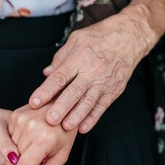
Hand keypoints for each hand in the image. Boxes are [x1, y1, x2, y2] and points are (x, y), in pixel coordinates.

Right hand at [5, 104, 76, 164]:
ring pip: (10, 151)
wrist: (63, 106)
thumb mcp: (61, 156)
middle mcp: (31, 128)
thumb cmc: (65, 130)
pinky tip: (17, 154)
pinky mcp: (15, 115)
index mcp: (44, 139)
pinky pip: (9, 139)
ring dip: (11, 164)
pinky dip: (12, 149)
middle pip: (14, 160)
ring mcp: (21, 120)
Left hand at [29, 19, 141, 133]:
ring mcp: (104, 82)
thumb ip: (60, 58)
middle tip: (50, 119)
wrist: (130, 36)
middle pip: (74, 92)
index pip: (60, 77)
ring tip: (65, 126)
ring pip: (88, 102)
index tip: (35, 101)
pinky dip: (93, 118)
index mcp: (79, 58)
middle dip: (61, 107)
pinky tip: (83, 127)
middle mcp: (91, 71)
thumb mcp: (76, 39)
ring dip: (76, 116)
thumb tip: (46, 73)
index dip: (46, 90)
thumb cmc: (100, 36)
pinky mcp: (114, 90)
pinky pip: (102, 106)